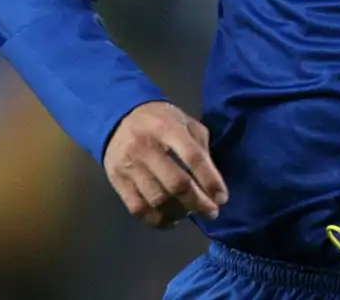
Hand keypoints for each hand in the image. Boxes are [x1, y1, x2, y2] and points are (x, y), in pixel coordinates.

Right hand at [103, 101, 227, 228]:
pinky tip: (170, 219)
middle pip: (176, 183)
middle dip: (198, 202)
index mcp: (167, 128)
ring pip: (157, 200)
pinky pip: (138, 209)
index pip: (193, 157)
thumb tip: (212, 180)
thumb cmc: (160, 121)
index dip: (210, 180)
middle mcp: (146, 147)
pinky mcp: (117, 181)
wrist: (117, 118)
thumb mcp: (184, 121)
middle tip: (211, 212)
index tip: (222, 197)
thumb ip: (199, 146)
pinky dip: (157, 220)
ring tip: (190, 213)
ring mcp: (129, 166)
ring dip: (179, 212)